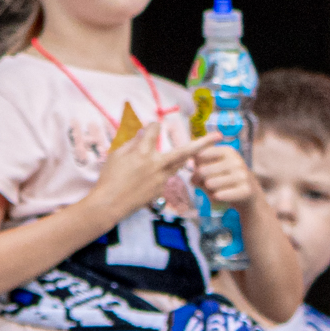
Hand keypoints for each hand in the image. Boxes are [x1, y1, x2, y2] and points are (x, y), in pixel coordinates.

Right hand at [87, 126, 219, 221]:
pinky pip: (167, 176)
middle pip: (185, 151)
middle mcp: (156, 164)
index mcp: (143, 152)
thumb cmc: (109, 178)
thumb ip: (132, 142)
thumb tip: (143, 133)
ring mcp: (161, 178)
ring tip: (196, 150)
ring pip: (179, 164)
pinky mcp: (161, 190)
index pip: (153, 130)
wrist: (110, 204)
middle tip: (220, 136)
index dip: (152, 126)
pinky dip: (163, 172)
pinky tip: (150, 176)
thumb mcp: (116, 155)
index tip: (152, 126)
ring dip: (185, 156)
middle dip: (204, 142)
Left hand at [192, 143, 259, 210]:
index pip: (199, 155)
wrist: (249, 195)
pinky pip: (218, 195)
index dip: (194, 166)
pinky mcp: (245, 190)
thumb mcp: (213, 168)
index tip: (199, 170)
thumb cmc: (224, 179)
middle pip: (202, 171)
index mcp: (227, 151)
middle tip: (206, 184)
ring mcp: (242, 175)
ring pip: (209, 184)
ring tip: (215, 190)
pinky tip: (220, 197)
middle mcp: (236, 161)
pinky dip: (214, 198)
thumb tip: (192, 171)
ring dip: (207, 190)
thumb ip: (198, 166)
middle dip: (199, 180)